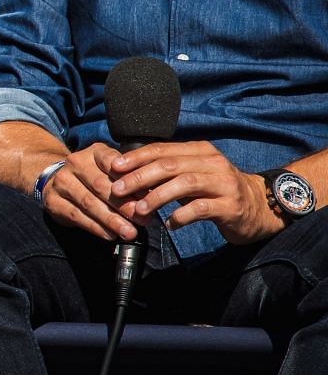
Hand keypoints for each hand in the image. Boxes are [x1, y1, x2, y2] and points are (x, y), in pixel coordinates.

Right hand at [38, 142, 139, 241]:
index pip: (113, 163)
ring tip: (129, 232)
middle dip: (124, 205)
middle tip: (142, 220)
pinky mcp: (53, 201)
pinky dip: (95, 227)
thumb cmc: (96, 177)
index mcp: (94, 152)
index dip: (130, 181)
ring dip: (111, 220)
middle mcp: (75, 163)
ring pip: (89, 202)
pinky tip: (110, 234)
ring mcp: (61, 181)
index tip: (147, 197)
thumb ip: (130, 181)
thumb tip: (152, 198)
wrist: (59, 180)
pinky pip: (76, 215)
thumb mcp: (113, 171)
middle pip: (101, 185)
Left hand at [109, 141, 282, 243]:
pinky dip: (180, 216)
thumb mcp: (193, 174)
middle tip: (118, 190)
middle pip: (170, 165)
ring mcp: (224, 184)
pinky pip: (201, 209)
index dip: (136, 158)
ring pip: (185, 184)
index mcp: (200, 151)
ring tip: (139, 209)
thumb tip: (127, 171)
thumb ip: (168, 170)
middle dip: (140, 177)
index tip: (114, 167)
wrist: (260, 207)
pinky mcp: (231, 206)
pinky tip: (168, 224)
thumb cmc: (216, 190)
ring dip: (157, 196)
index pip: (163, 150)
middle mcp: (213, 163)